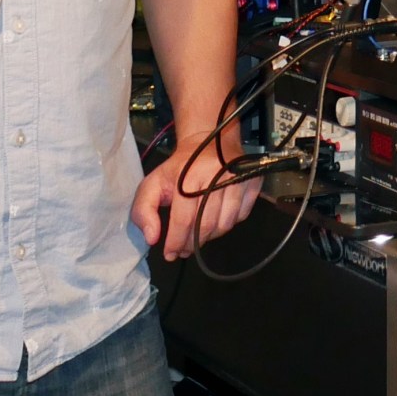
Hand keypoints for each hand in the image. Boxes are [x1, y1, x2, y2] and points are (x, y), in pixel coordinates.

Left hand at [132, 134, 258, 261]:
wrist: (208, 141)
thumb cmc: (179, 167)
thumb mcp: (153, 184)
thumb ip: (143, 211)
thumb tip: (152, 238)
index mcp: (189, 176)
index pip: (184, 220)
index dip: (176, 242)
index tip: (171, 254)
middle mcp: (217, 176)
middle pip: (206, 225)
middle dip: (193, 244)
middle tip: (185, 249)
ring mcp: (238, 179)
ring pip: (225, 225)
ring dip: (210, 236)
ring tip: (199, 233)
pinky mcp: (252, 182)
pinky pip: (241, 217)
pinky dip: (227, 224)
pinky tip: (216, 218)